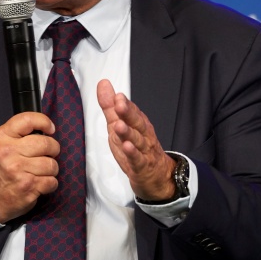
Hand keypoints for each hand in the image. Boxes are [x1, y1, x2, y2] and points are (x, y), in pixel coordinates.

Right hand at [0, 112, 59, 222]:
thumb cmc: (3, 167)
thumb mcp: (3, 143)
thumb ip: (21, 132)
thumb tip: (47, 128)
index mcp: (2, 137)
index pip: (28, 120)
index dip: (44, 122)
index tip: (50, 129)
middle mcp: (8, 152)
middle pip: (46, 143)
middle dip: (53, 149)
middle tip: (48, 153)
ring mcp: (18, 170)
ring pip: (52, 164)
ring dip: (51, 169)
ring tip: (41, 170)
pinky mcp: (27, 186)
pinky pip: (52, 181)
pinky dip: (50, 183)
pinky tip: (40, 182)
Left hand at [97, 79, 176, 200]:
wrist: (156, 175)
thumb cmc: (136, 148)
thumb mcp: (119, 125)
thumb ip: (110, 106)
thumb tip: (103, 84)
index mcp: (137, 123)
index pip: (132, 110)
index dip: (125, 103)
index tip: (117, 96)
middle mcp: (142, 134)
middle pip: (136, 122)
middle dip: (128, 113)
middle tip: (119, 104)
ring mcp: (143, 150)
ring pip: (136, 140)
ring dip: (128, 132)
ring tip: (119, 126)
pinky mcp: (141, 166)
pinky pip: (137, 159)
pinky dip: (132, 153)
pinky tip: (127, 147)